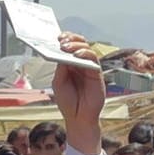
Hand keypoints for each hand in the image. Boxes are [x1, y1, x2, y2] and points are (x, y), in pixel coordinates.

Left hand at [51, 32, 106, 154]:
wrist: (78, 117)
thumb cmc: (68, 101)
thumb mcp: (58, 83)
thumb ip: (61, 68)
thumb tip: (62, 52)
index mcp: (69, 65)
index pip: (69, 47)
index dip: (65, 39)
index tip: (57, 37)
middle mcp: (79, 64)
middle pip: (79, 44)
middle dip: (71, 39)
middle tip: (62, 40)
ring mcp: (89, 68)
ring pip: (86, 49)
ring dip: (77, 45)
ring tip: (67, 47)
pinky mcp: (96, 73)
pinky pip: (93, 59)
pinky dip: (86, 54)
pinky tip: (78, 54)